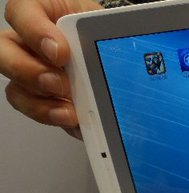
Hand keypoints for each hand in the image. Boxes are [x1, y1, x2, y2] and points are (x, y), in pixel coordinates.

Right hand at [1, 0, 101, 136]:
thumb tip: (92, 59)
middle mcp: (28, 43)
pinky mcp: (45, 99)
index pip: (20, 13)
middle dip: (29, 72)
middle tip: (60, 85)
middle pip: (4, 53)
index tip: (60, 52)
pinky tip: (76, 122)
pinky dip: (57, 119)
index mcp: (40, 14)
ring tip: (70, 112)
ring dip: (41, 105)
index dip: (35, 33)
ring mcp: (33, 73)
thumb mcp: (100, 27)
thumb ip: (90, 38)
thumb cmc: (101, 35)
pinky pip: (39, 112)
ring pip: (16, 89)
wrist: (117, 59)